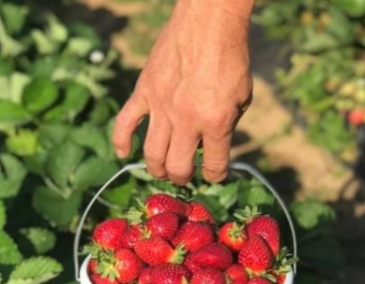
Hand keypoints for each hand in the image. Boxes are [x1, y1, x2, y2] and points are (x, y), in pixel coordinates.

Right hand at [112, 1, 254, 184]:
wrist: (208, 23)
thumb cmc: (231, 58)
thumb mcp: (243, 96)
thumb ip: (229, 123)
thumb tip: (215, 144)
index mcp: (216, 122)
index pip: (214, 166)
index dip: (216, 176)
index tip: (215, 175)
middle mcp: (187, 120)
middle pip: (178, 166)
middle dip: (183, 178)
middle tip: (185, 176)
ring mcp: (162, 107)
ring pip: (152, 153)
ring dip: (157, 168)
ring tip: (162, 170)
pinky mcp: (144, 92)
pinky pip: (125, 123)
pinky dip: (121, 142)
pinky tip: (124, 153)